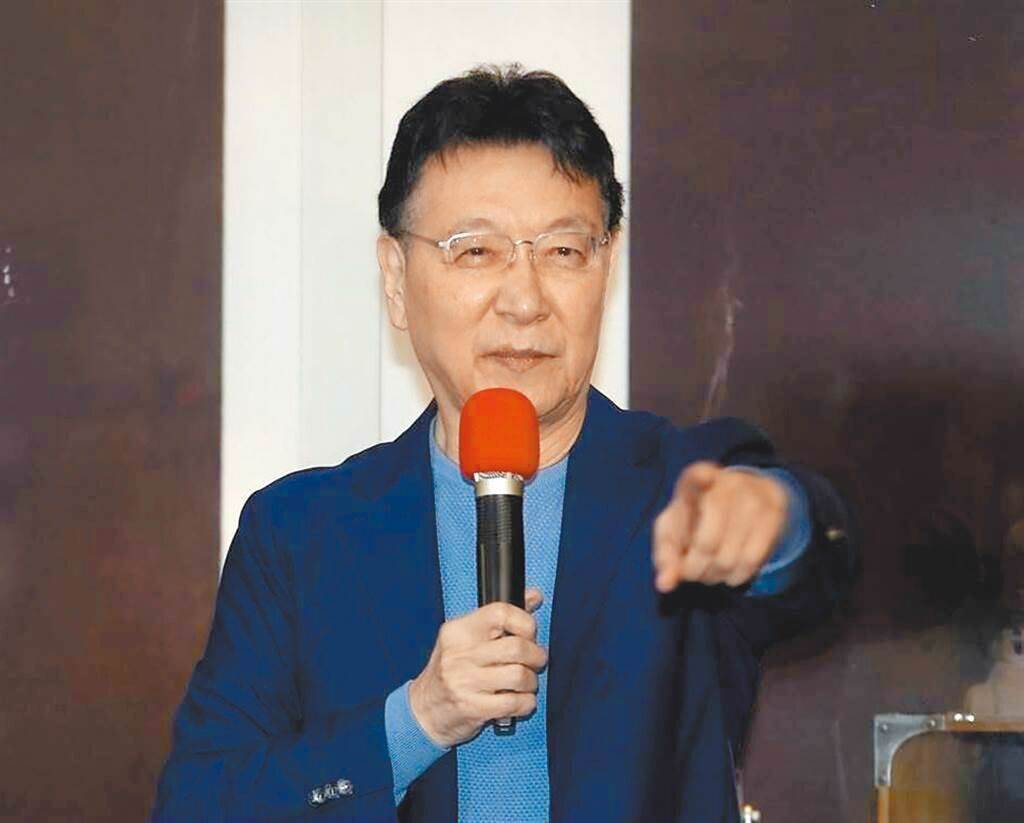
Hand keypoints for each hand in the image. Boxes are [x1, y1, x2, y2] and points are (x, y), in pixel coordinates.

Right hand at [409, 587, 546, 747]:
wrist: (424, 709)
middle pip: (517, 647)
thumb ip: (502, 617)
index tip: (529, 633)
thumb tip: (534, 595)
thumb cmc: (450, 670)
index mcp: (459, 631)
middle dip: (536, 656)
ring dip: (531, 682)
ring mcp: (464, 682)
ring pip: (519, 676)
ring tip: (525, 683)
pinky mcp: (472, 708)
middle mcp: (459, 654)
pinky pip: (514, 703)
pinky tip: (519, 700)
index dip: (525, 622)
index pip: (501, 613)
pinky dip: (525, 703)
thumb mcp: (467, 638)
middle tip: (535, 661)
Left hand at [652, 462, 787, 591]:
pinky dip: (737, 576)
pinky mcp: (773, 514)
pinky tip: (730, 574)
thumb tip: (665, 584)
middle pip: (706, 542)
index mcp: (694, 480)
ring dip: (715, 575)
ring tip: (710, 573)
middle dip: (694, 568)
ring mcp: (753, 498)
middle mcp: (726, 484)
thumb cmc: (697, 520)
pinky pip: (752, 559)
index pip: (696, 476)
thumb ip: (665, 557)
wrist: (744, 501)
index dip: (700, 478)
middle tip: (693, 573)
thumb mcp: (674, 533)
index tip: (704, 476)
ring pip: (728, 557)